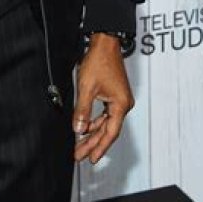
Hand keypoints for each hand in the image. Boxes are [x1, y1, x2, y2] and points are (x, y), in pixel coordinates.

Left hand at [73, 34, 133, 164]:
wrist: (105, 43)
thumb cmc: (99, 61)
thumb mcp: (87, 88)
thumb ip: (83, 110)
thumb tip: (78, 129)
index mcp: (121, 104)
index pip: (110, 133)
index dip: (100, 147)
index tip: (91, 159)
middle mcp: (123, 104)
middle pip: (107, 130)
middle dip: (92, 143)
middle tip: (80, 155)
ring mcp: (119, 99)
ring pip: (105, 122)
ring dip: (92, 133)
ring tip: (80, 145)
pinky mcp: (114, 94)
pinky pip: (105, 113)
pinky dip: (95, 121)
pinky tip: (85, 127)